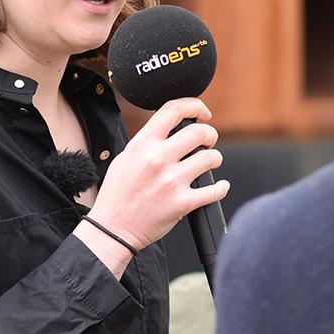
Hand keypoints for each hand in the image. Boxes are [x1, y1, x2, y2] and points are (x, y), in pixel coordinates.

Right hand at [87, 97, 229, 250]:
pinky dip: (221, 187)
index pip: (174, 109)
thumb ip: (149, 141)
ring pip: (211, 158)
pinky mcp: (182, 203)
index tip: (203, 113)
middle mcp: (157, 159)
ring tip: (210, 163)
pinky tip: (219, 186)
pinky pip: (214, 190)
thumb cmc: (118, 193)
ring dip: (215, 159)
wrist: (112, 228)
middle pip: (199, 132)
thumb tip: (173, 126)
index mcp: (143, 144)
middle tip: (209, 141)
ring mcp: (171, 181)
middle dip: (210, 134)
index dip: (195, 105)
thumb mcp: (126, 157)